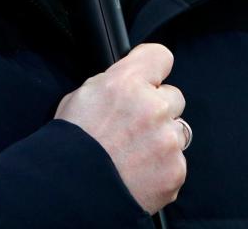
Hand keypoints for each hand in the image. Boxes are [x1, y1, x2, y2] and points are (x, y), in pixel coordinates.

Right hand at [54, 43, 187, 212]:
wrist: (69, 192)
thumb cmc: (70, 145)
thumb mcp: (81, 97)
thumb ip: (113, 84)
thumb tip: (130, 83)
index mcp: (127, 83)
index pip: (160, 56)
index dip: (154, 68)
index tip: (151, 77)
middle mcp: (153, 107)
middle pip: (174, 97)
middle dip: (158, 109)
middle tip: (134, 127)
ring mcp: (167, 140)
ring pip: (178, 131)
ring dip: (162, 139)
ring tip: (134, 154)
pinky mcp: (175, 170)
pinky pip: (176, 162)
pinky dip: (161, 168)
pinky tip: (138, 173)